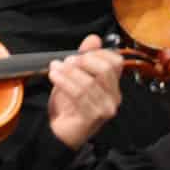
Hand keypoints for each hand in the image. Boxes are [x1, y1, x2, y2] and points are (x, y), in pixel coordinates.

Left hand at [46, 34, 123, 150]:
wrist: (59, 131)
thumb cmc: (68, 104)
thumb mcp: (76, 76)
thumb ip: (85, 57)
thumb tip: (94, 38)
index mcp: (112, 85)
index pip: (115, 62)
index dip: (97, 53)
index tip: (79, 55)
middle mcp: (113, 97)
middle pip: (105, 69)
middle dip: (82, 61)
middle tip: (66, 61)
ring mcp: (105, 109)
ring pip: (89, 82)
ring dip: (67, 72)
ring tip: (54, 68)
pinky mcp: (92, 117)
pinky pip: (79, 94)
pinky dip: (64, 82)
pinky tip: (54, 76)